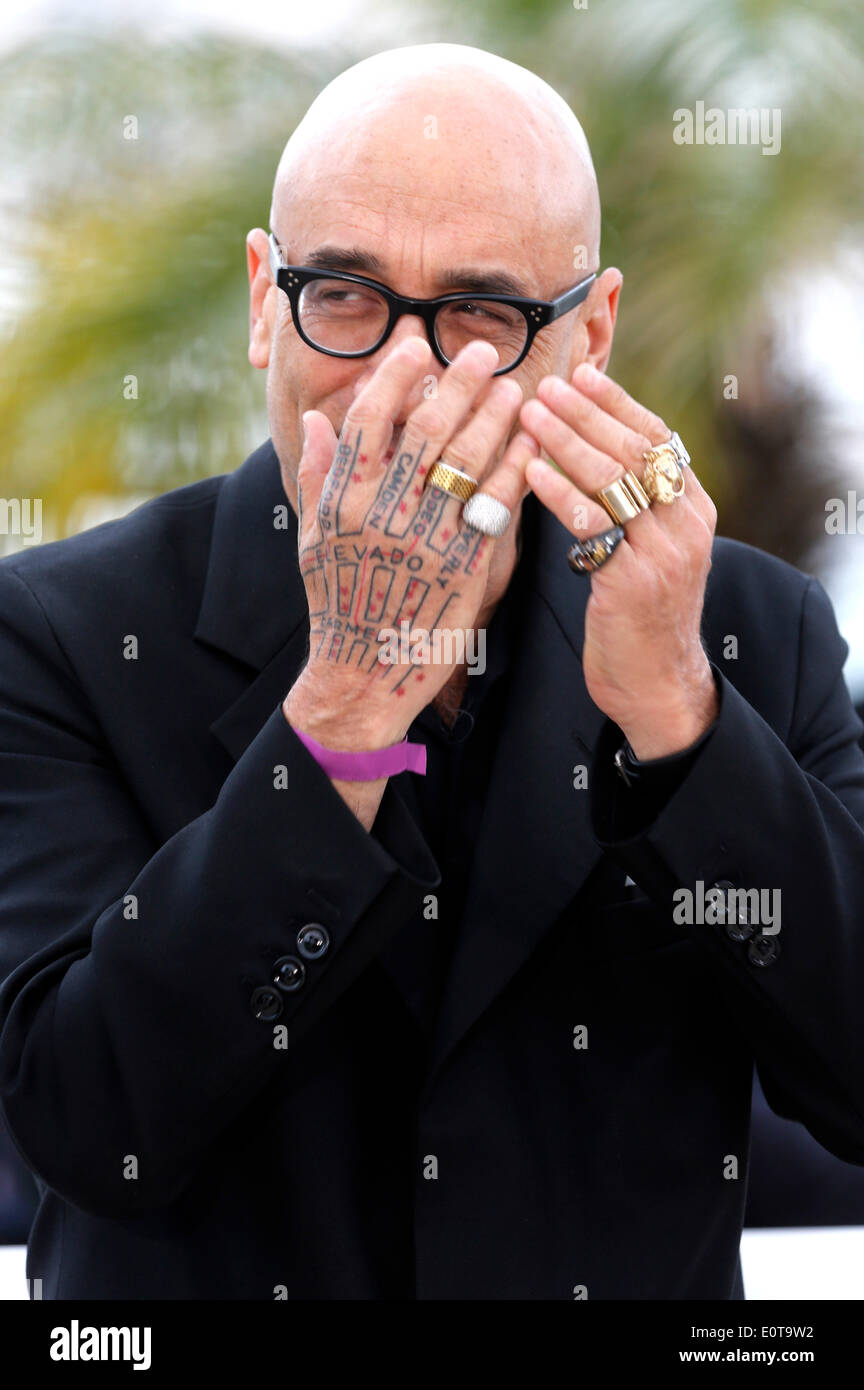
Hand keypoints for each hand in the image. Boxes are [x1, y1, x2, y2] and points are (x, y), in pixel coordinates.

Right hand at [284, 336, 534, 750]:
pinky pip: (494, 507)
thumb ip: (320, 474)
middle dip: (455, 385)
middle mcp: (382, 517)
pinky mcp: (463, 568)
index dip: (395, 379)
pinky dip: (515, 469)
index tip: (417, 347)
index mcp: (343, 503)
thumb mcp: (315, 540)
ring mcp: (425, 542)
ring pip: (464, 463)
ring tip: (513, 389)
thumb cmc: (338, 605)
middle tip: (481, 351)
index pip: (370, 424)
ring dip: (492, 419)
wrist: (362, 677)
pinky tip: (531, 444)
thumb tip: (318, 416)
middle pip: (425, 433)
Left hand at [521, 362, 718, 758]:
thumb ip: (634, 504)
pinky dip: (559, 492)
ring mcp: (663, 554)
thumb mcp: (651, 550)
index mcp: (694, 509)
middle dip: (585, 412)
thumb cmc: (639, 615)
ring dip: (566, 440)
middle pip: (633, 449)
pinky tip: (530, 471)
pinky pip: (591, 524)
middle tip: (544, 386)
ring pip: (613, 479)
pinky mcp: (632, 583)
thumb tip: (593, 446)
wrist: (658, 685)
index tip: (581, 374)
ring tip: (529, 414)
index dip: (618, 402)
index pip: (658, 437)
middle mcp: (686, 525)